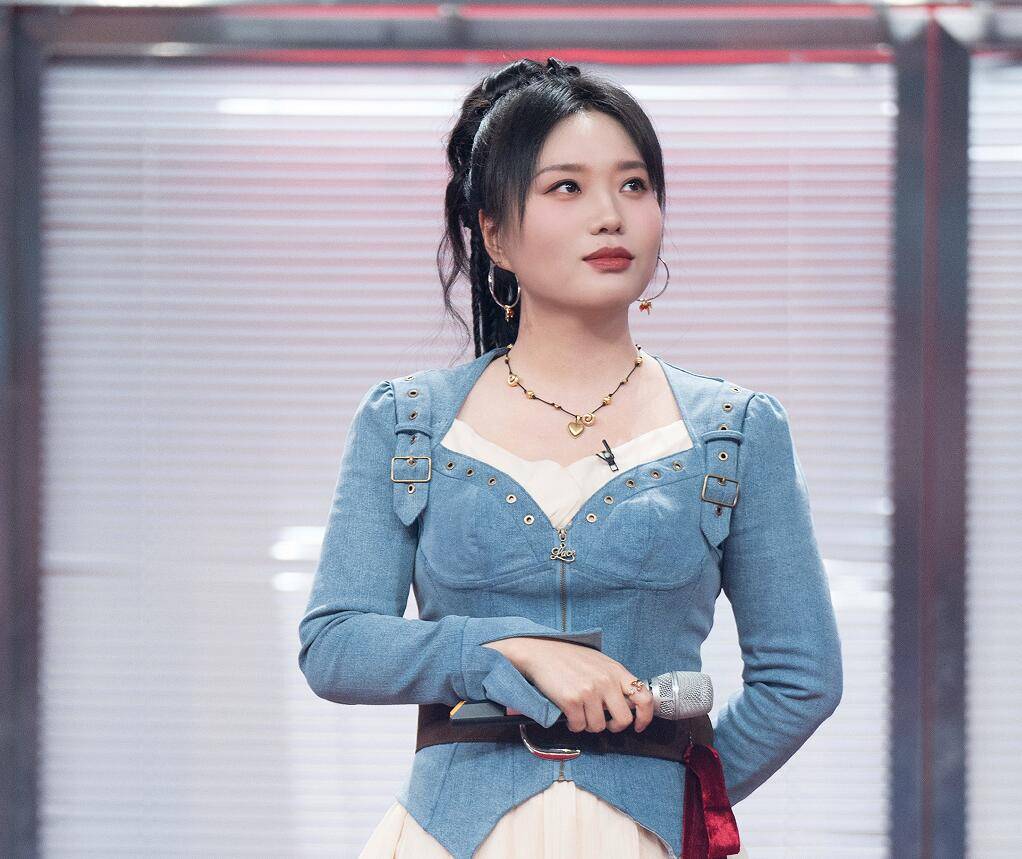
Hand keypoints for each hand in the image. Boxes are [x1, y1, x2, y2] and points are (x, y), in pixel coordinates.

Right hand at [482, 636, 654, 733]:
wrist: (541, 652)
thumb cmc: (569, 658)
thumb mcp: (600, 663)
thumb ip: (615, 680)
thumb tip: (628, 703)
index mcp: (616, 671)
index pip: (644, 698)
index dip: (645, 717)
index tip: (639, 726)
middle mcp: (606, 681)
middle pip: (623, 719)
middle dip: (613, 726)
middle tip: (603, 722)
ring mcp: (589, 691)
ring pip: (598, 726)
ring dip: (588, 724)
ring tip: (580, 711)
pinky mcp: (572, 700)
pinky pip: (579, 726)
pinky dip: (573, 724)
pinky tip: (569, 713)